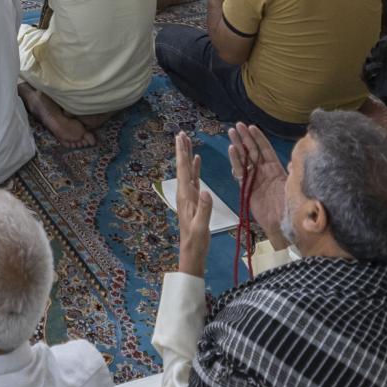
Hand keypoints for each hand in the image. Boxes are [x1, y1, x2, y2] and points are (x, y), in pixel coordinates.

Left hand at [173, 131, 212, 277]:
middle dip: (182, 150)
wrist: (192, 252)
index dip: (182, 154)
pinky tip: (197, 160)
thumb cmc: (196, 241)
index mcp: (186, 197)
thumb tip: (206, 191)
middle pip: (183, 167)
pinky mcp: (194, 200)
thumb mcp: (201, 227)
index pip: (183, 170)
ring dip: (187, 156)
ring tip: (187, 141)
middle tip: (181, 134)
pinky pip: (194, 179)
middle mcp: (185, 193)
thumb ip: (204, 210)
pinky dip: (195, 168)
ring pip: (188, 171)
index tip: (180, 138)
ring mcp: (189, 196)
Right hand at [227, 121, 288, 242]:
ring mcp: (254, 179)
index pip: (265, 149)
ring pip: (244, 158)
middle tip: (237, 126)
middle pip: (253, 151)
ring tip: (231, 133)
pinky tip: (232, 150)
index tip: (251, 127)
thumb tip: (293, 159)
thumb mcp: (294, 184)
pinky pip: (240, 171)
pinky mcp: (246, 187)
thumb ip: (293, 171)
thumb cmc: (291, 204)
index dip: (258, 138)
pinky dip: (235, 160)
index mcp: (276, 168)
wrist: (283, 223)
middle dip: (245, 138)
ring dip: (238, 145)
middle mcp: (264, 171)